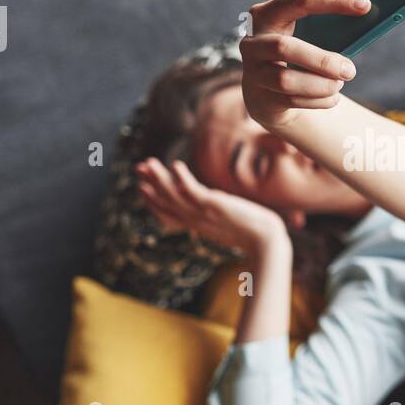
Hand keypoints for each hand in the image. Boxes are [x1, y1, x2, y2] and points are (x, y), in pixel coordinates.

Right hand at [134, 157, 288, 253]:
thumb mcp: (230, 226)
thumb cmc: (255, 235)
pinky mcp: (214, 206)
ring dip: (160, 179)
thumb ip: (219, 218)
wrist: (266, 242)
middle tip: (138, 169)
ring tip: (149, 163)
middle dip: (151, 185)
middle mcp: (196, 221)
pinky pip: (193, 192)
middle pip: (167, 203)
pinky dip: (183, 179)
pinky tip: (176, 165)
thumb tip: (220, 210)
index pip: (169, 216)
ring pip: (174, 196)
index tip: (142, 189)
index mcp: (198, 226)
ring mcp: (203, 214)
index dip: (154, 203)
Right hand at [240, 0, 368, 132]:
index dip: (334, 1)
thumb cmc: (292, 47)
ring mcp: (253, 72)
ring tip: (340, 84)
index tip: (366, 5)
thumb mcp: (300, 22)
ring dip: (322, 84)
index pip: (300, 0)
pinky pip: (293, 102)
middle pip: (286, 48)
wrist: (267, 91)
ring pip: (288, 80)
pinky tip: (332, 97)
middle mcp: (253, 42)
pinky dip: (319, 100)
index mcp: (266, 14)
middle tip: (351, 69)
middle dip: (323, 61)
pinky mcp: (261, 98)